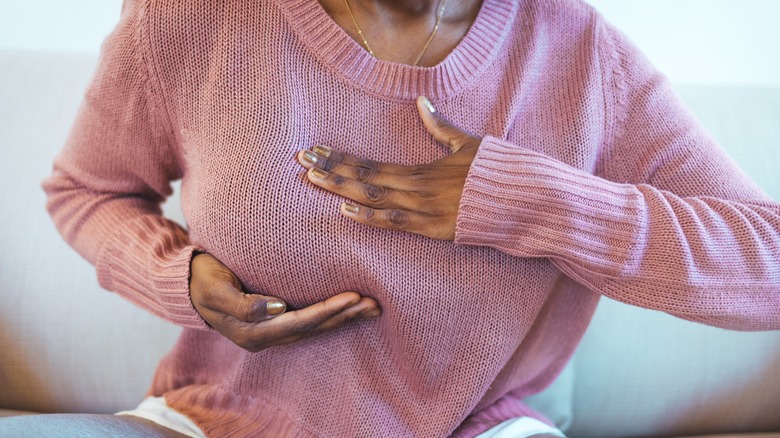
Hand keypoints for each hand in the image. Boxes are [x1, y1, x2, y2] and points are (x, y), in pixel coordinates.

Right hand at [189, 252, 379, 351]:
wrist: (186, 284)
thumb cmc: (202, 280)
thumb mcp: (216, 289)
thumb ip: (244, 303)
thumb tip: (276, 308)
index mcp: (253, 332)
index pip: (300, 323)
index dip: (328, 311)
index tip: (353, 297)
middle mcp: (266, 336)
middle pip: (314, 328)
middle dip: (345, 316)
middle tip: (374, 304)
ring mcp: (271, 331)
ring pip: (315, 327)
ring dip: (344, 317)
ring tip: (371, 307)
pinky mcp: (275, 320)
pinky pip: (309, 321)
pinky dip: (331, 314)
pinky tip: (349, 308)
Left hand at [296, 96, 481, 240]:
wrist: (523, 197)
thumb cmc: (495, 171)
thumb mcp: (468, 144)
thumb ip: (440, 127)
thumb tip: (421, 101)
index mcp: (421, 168)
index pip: (370, 163)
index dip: (340, 158)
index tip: (315, 151)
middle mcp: (416, 187)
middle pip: (364, 179)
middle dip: (331, 169)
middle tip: (301, 160)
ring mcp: (423, 209)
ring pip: (373, 199)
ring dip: (341, 190)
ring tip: (313, 179)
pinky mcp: (433, 229)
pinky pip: (396, 224)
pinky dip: (371, 218)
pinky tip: (346, 213)